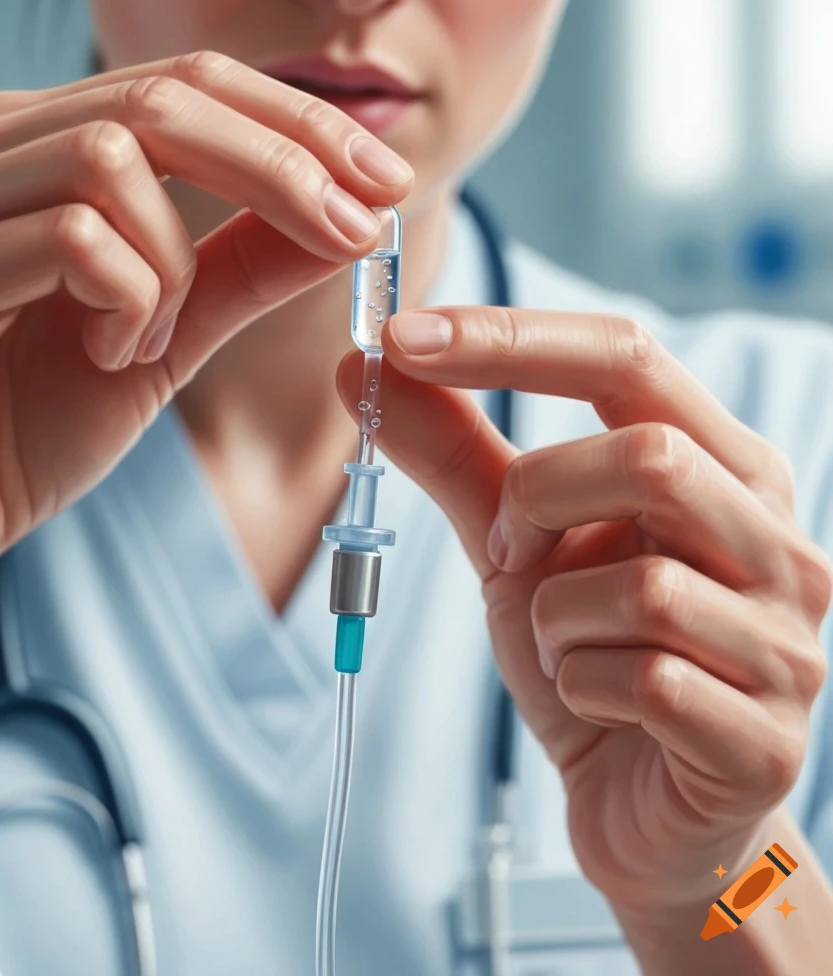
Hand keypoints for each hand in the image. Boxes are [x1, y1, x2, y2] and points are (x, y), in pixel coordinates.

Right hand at [0, 50, 412, 610]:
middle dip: (284, 159)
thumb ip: (244, 267)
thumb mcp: (164, 333)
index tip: (384, 179)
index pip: (187, 81)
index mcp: (40, 146)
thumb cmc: (25, 423)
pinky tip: (106, 355)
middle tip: (356, 225)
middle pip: (163, 93)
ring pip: (113, 153)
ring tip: (152, 337)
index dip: (296, 121)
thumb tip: (352, 213)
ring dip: (173, 257)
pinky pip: (71, 233)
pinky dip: (125, 297)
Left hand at [335, 306, 832, 914]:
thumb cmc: (595, 654)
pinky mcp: (764, 740)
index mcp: (725, 466)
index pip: (630, 357)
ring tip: (563, 645)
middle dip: (539, 501)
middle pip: (651, 458)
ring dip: (555, 617)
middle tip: (505, 551)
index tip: (403, 336)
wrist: (645, 811)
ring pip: (643, 584)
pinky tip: (595, 704)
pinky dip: (581, 686)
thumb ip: (456, 455)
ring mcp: (784, 642)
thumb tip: (364, 363)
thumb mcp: (516, 546)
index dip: (512, 339)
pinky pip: (645, 683)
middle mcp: (775, 539)